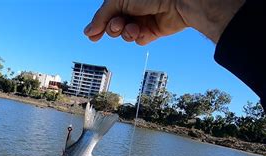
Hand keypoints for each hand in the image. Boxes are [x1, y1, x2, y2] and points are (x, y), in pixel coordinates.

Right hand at [84, 0, 245, 44]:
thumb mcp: (118, 1)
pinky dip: (138, 37)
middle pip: (113, 26)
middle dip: (113, 28)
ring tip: (133, 28)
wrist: (178, 2)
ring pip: (124, 35)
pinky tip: (143, 31)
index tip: (92, 36)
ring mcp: (142, 20)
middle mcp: (133, 8)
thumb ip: (101, 16)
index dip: (98, 25)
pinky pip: (138, 40)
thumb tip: (87, 32)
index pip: (106, 14)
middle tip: (118, 25)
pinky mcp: (152, 31)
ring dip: (125, 33)